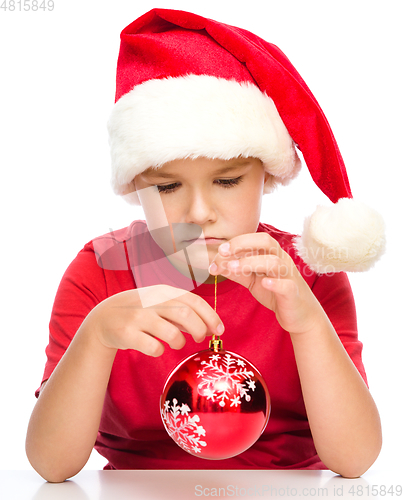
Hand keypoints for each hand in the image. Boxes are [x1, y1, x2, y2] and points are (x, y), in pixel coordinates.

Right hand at [85, 285, 223, 356]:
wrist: (103, 318)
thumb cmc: (140, 312)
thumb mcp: (160, 304)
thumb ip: (183, 313)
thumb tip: (211, 326)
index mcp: (163, 291)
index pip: (193, 301)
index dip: (210, 316)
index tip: (220, 330)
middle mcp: (151, 301)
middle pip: (186, 315)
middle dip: (199, 329)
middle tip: (200, 339)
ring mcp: (138, 317)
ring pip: (171, 333)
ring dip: (179, 341)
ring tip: (176, 343)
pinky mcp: (127, 333)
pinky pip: (153, 347)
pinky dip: (159, 351)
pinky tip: (156, 348)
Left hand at [209, 233, 324, 334]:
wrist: (299, 315)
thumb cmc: (276, 294)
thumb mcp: (253, 280)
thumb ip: (236, 272)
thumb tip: (215, 264)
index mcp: (272, 255)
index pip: (255, 239)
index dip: (237, 241)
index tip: (219, 250)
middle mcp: (282, 261)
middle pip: (266, 242)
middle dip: (242, 244)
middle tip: (223, 252)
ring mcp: (288, 276)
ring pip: (274, 262)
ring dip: (251, 262)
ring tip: (233, 268)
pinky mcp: (292, 293)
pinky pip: (286, 285)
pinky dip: (275, 283)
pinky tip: (263, 283)